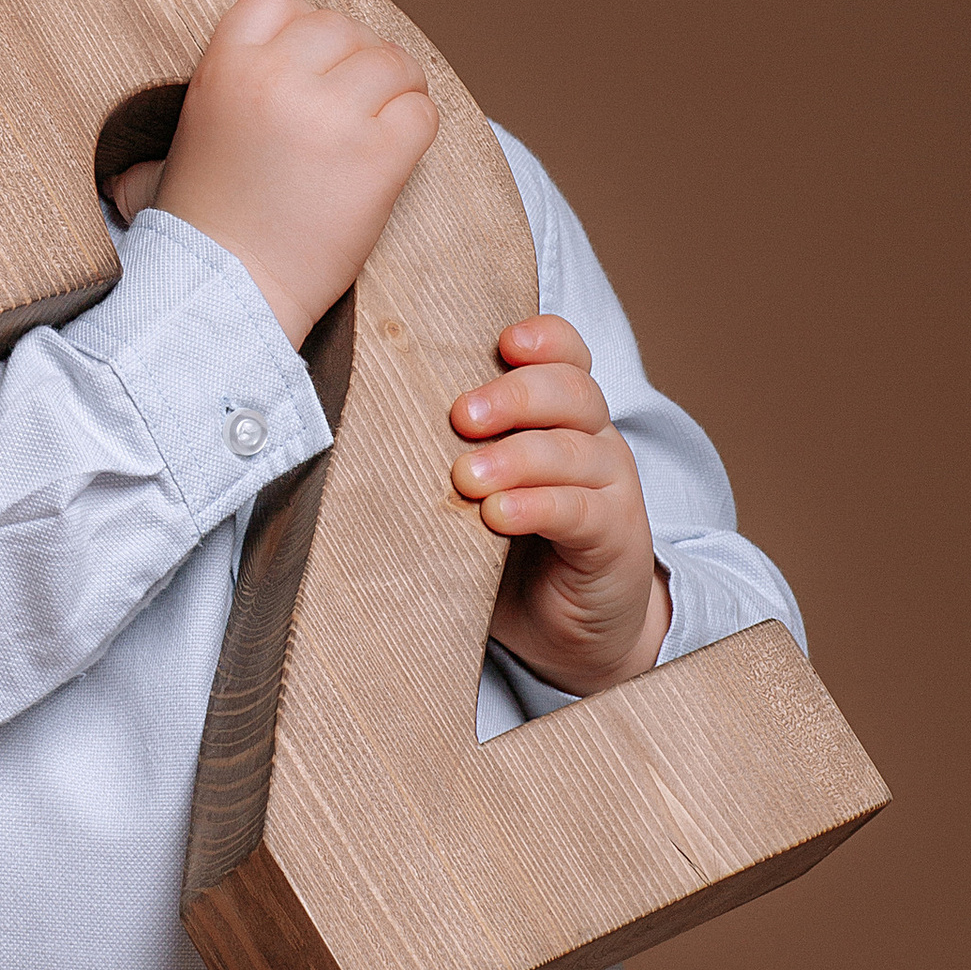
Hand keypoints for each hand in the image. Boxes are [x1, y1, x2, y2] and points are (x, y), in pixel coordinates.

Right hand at [153, 0, 437, 350]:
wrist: (225, 294)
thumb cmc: (198, 231)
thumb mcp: (171, 153)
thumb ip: (189, 125)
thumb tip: (136, 168)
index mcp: (225, 66)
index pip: (277, 1)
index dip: (299, 28)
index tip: (306, 65)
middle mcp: (278, 79)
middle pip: (342, 28)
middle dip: (353, 61)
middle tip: (351, 103)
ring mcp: (333, 116)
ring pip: (393, 63)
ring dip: (395, 90)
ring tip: (380, 123)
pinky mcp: (379, 157)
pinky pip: (421, 111)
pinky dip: (415, 127)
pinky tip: (394, 152)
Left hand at [450, 315, 670, 692]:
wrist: (568, 630)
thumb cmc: (509, 548)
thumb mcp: (475, 491)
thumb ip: (444, 452)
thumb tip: (354, 422)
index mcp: (563, 416)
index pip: (567, 355)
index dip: (543, 339)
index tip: (503, 342)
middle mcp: (595, 441)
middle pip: (573, 391)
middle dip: (514, 396)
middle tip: (461, 416)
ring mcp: (612, 488)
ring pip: (575, 450)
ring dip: (517, 457)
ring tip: (467, 477)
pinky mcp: (616, 538)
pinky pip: (581, 510)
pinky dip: (537, 507)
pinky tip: (498, 515)